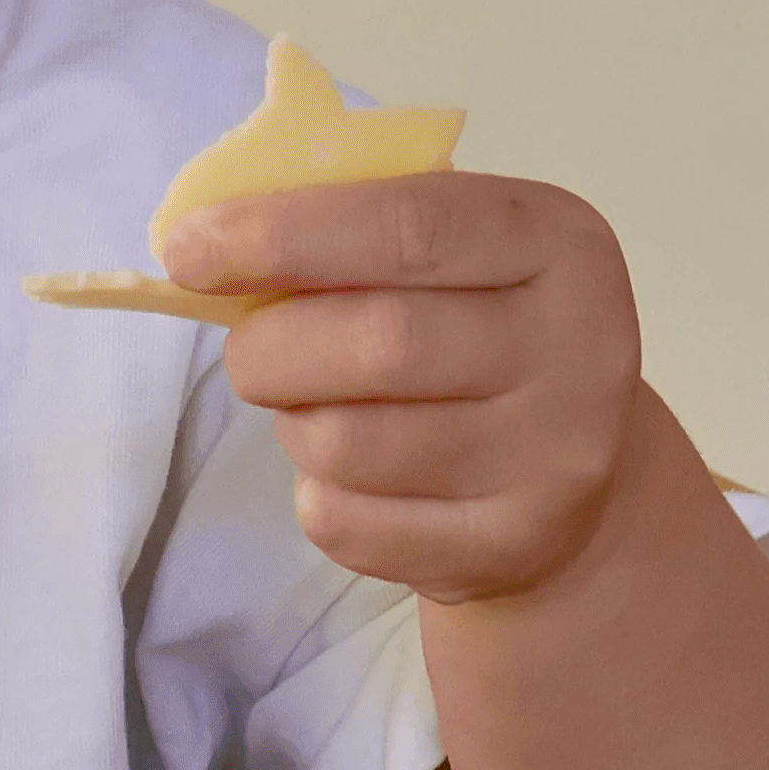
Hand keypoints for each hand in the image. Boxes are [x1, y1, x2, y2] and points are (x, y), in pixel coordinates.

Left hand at [163, 174, 647, 605]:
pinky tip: (358, 475)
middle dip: (273, 346)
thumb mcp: (444, 251)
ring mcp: (556, 457)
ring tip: (319, 408)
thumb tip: (200, 236)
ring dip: (296, 423)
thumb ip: (343, 223)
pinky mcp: (511, 547)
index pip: (408, 226)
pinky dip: (319, 496)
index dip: (282, 234)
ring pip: (351, 443)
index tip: (186, 250)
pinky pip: (350, 524)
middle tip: (249, 353)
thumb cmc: (471, 326)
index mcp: (556, 240)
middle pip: (381, 342)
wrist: (570, 470)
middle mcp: (581, 347)